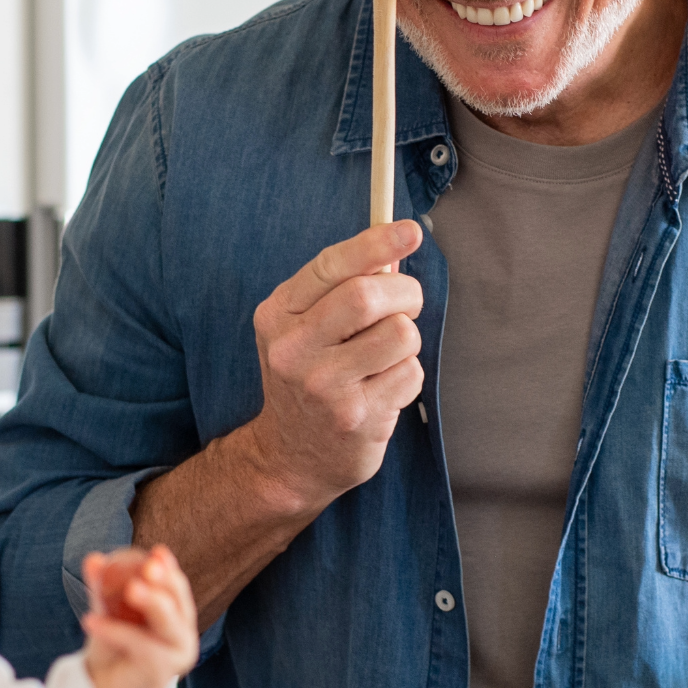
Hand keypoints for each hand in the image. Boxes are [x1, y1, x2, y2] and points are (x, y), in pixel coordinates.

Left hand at [80, 544, 199, 687]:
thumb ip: (102, 590)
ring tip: (130, 588)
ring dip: (150, 603)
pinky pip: (141, 645)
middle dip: (165, 582)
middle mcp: (183, 632)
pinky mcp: (165, 672)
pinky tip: (90, 621)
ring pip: (167, 623)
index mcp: (176, 614)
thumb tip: (93, 559)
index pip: (176, 587)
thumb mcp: (107, 614)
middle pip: (178, 602)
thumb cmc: (113, 648)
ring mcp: (178, 653)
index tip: (157, 550)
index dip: (169, 568)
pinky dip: (116, 631)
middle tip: (148, 567)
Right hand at [237, 221, 425, 513]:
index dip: (375, 243)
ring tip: (385, 357)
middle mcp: (292, 349)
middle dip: (404, 294)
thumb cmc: (310, 378)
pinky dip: (407, 377)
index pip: (330, 266)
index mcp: (277, 316)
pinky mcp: (355, 417)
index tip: (410, 231)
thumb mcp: (304, 329)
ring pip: (400, 334)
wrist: (290, 456)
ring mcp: (323, 386)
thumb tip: (394, 248)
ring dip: (407, 341)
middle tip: (406, 305)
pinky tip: (382, 391)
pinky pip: (410, 373)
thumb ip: (340, 288)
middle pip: (367, 295)